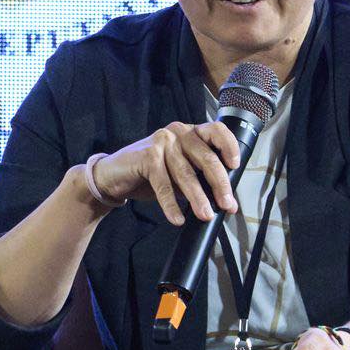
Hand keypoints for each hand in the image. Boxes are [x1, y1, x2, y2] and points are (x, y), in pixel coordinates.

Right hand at [89, 121, 239, 223]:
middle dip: (219, 184)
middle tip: (227, 205)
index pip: (216, 130)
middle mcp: (178, 132)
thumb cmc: (152, 174)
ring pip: (186, 173)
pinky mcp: (147, 155)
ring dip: (198, 198)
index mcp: (191, 132)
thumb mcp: (181, 173)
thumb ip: (201, 179)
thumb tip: (228, 202)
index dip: (229, 146)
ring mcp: (162, 141)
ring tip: (205, 215)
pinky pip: (164, 184)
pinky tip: (178, 218)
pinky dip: (171, 204)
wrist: (114, 176)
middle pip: (206, 157)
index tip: (235, 166)